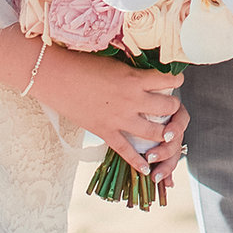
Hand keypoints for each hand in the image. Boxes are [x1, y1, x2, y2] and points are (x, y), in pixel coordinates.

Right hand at [37, 48, 183, 176]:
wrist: (57, 77)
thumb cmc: (83, 64)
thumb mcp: (115, 63)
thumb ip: (133, 72)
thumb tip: (147, 75)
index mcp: (136, 78)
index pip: (169, 80)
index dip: (176, 81)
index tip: (176, 81)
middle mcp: (133, 99)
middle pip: (168, 108)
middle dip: (174, 107)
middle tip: (171, 107)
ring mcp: (120, 118)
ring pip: (154, 132)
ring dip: (164, 133)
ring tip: (165, 132)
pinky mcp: (106, 132)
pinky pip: (126, 151)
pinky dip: (138, 162)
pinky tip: (146, 168)